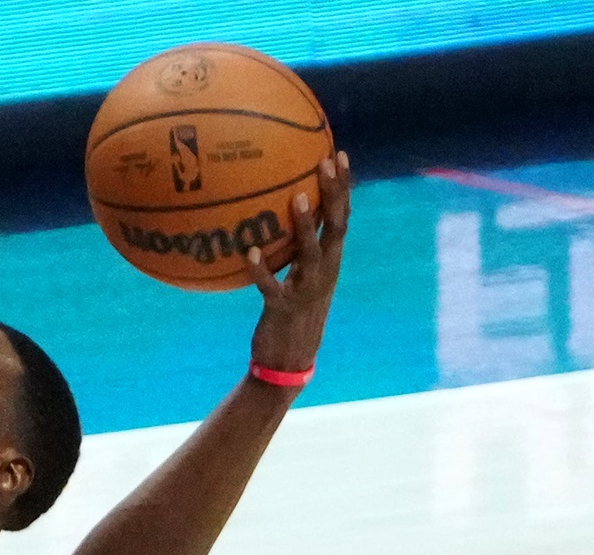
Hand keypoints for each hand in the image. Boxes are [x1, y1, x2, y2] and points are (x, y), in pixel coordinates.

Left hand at [245, 151, 350, 376]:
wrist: (289, 361)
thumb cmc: (290, 312)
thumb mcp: (298, 276)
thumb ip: (294, 248)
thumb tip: (275, 215)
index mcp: (330, 261)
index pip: (342, 217)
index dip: (343, 187)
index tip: (337, 154)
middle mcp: (324, 272)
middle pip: (336, 227)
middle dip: (334, 194)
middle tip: (326, 163)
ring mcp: (307, 290)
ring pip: (310, 253)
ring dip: (306, 226)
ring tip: (298, 199)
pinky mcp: (283, 309)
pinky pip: (272, 286)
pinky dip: (261, 270)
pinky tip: (250, 253)